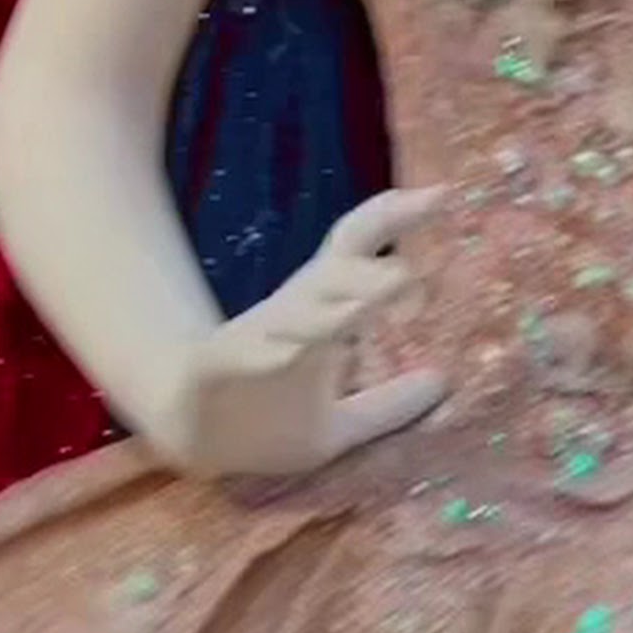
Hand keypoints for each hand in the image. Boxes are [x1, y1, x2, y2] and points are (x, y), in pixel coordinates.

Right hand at [148, 187, 447, 477]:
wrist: (189, 438)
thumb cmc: (267, 418)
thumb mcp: (337, 424)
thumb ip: (387, 406)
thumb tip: (442, 384)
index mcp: (323, 315)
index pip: (359, 252)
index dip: (396, 218)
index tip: (444, 194)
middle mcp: (294, 317)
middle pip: (335, 273)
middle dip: (372, 261)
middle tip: (419, 260)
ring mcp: (257, 342)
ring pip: (297, 315)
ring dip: (333, 308)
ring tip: (374, 301)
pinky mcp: (218, 371)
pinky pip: (242, 357)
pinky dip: (266, 354)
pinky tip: (290, 355)